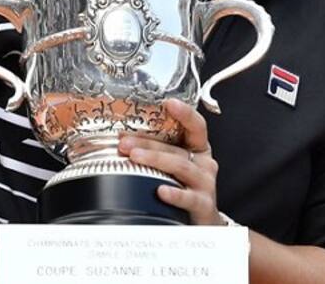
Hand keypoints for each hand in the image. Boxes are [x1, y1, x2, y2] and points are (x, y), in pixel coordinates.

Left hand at [118, 99, 223, 225]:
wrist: (200, 221)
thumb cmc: (183, 189)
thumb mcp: (175, 166)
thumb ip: (157, 152)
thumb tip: (120, 140)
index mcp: (197, 149)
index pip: (196, 126)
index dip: (185, 113)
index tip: (169, 102)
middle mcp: (203, 163)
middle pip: (176, 148)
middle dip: (148, 143)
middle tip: (124, 142)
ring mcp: (204, 183)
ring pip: (180, 167)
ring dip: (155, 160)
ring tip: (134, 158)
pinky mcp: (203, 204)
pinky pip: (188, 197)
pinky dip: (174, 194)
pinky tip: (160, 191)